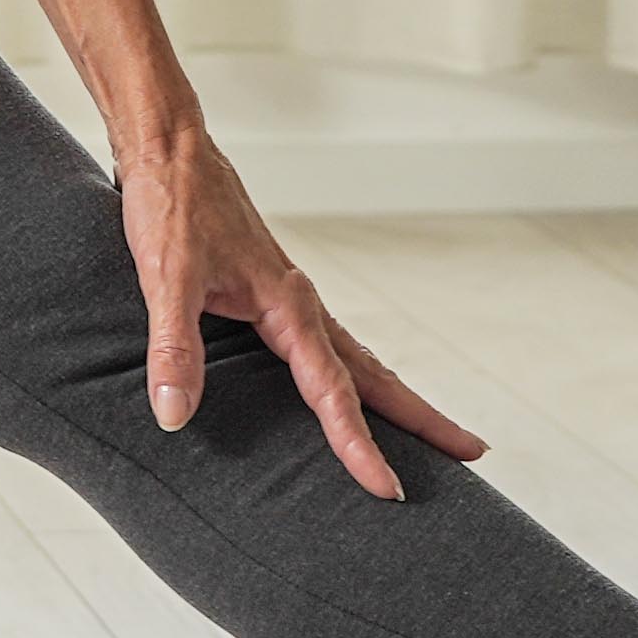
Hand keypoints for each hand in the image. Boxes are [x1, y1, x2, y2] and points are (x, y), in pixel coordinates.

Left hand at [118, 128, 484, 497]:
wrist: (170, 150)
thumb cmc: (171, 206)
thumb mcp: (164, 279)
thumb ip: (172, 350)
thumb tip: (174, 416)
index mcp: (288, 306)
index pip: (332, 392)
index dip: (359, 444)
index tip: (388, 487)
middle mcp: (302, 305)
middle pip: (375, 375)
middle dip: (423, 419)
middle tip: (472, 453)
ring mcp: (294, 300)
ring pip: (360, 360)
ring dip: (397, 398)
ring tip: (435, 433)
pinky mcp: (276, 295)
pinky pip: (332, 347)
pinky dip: (356, 376)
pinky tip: (352, 390)